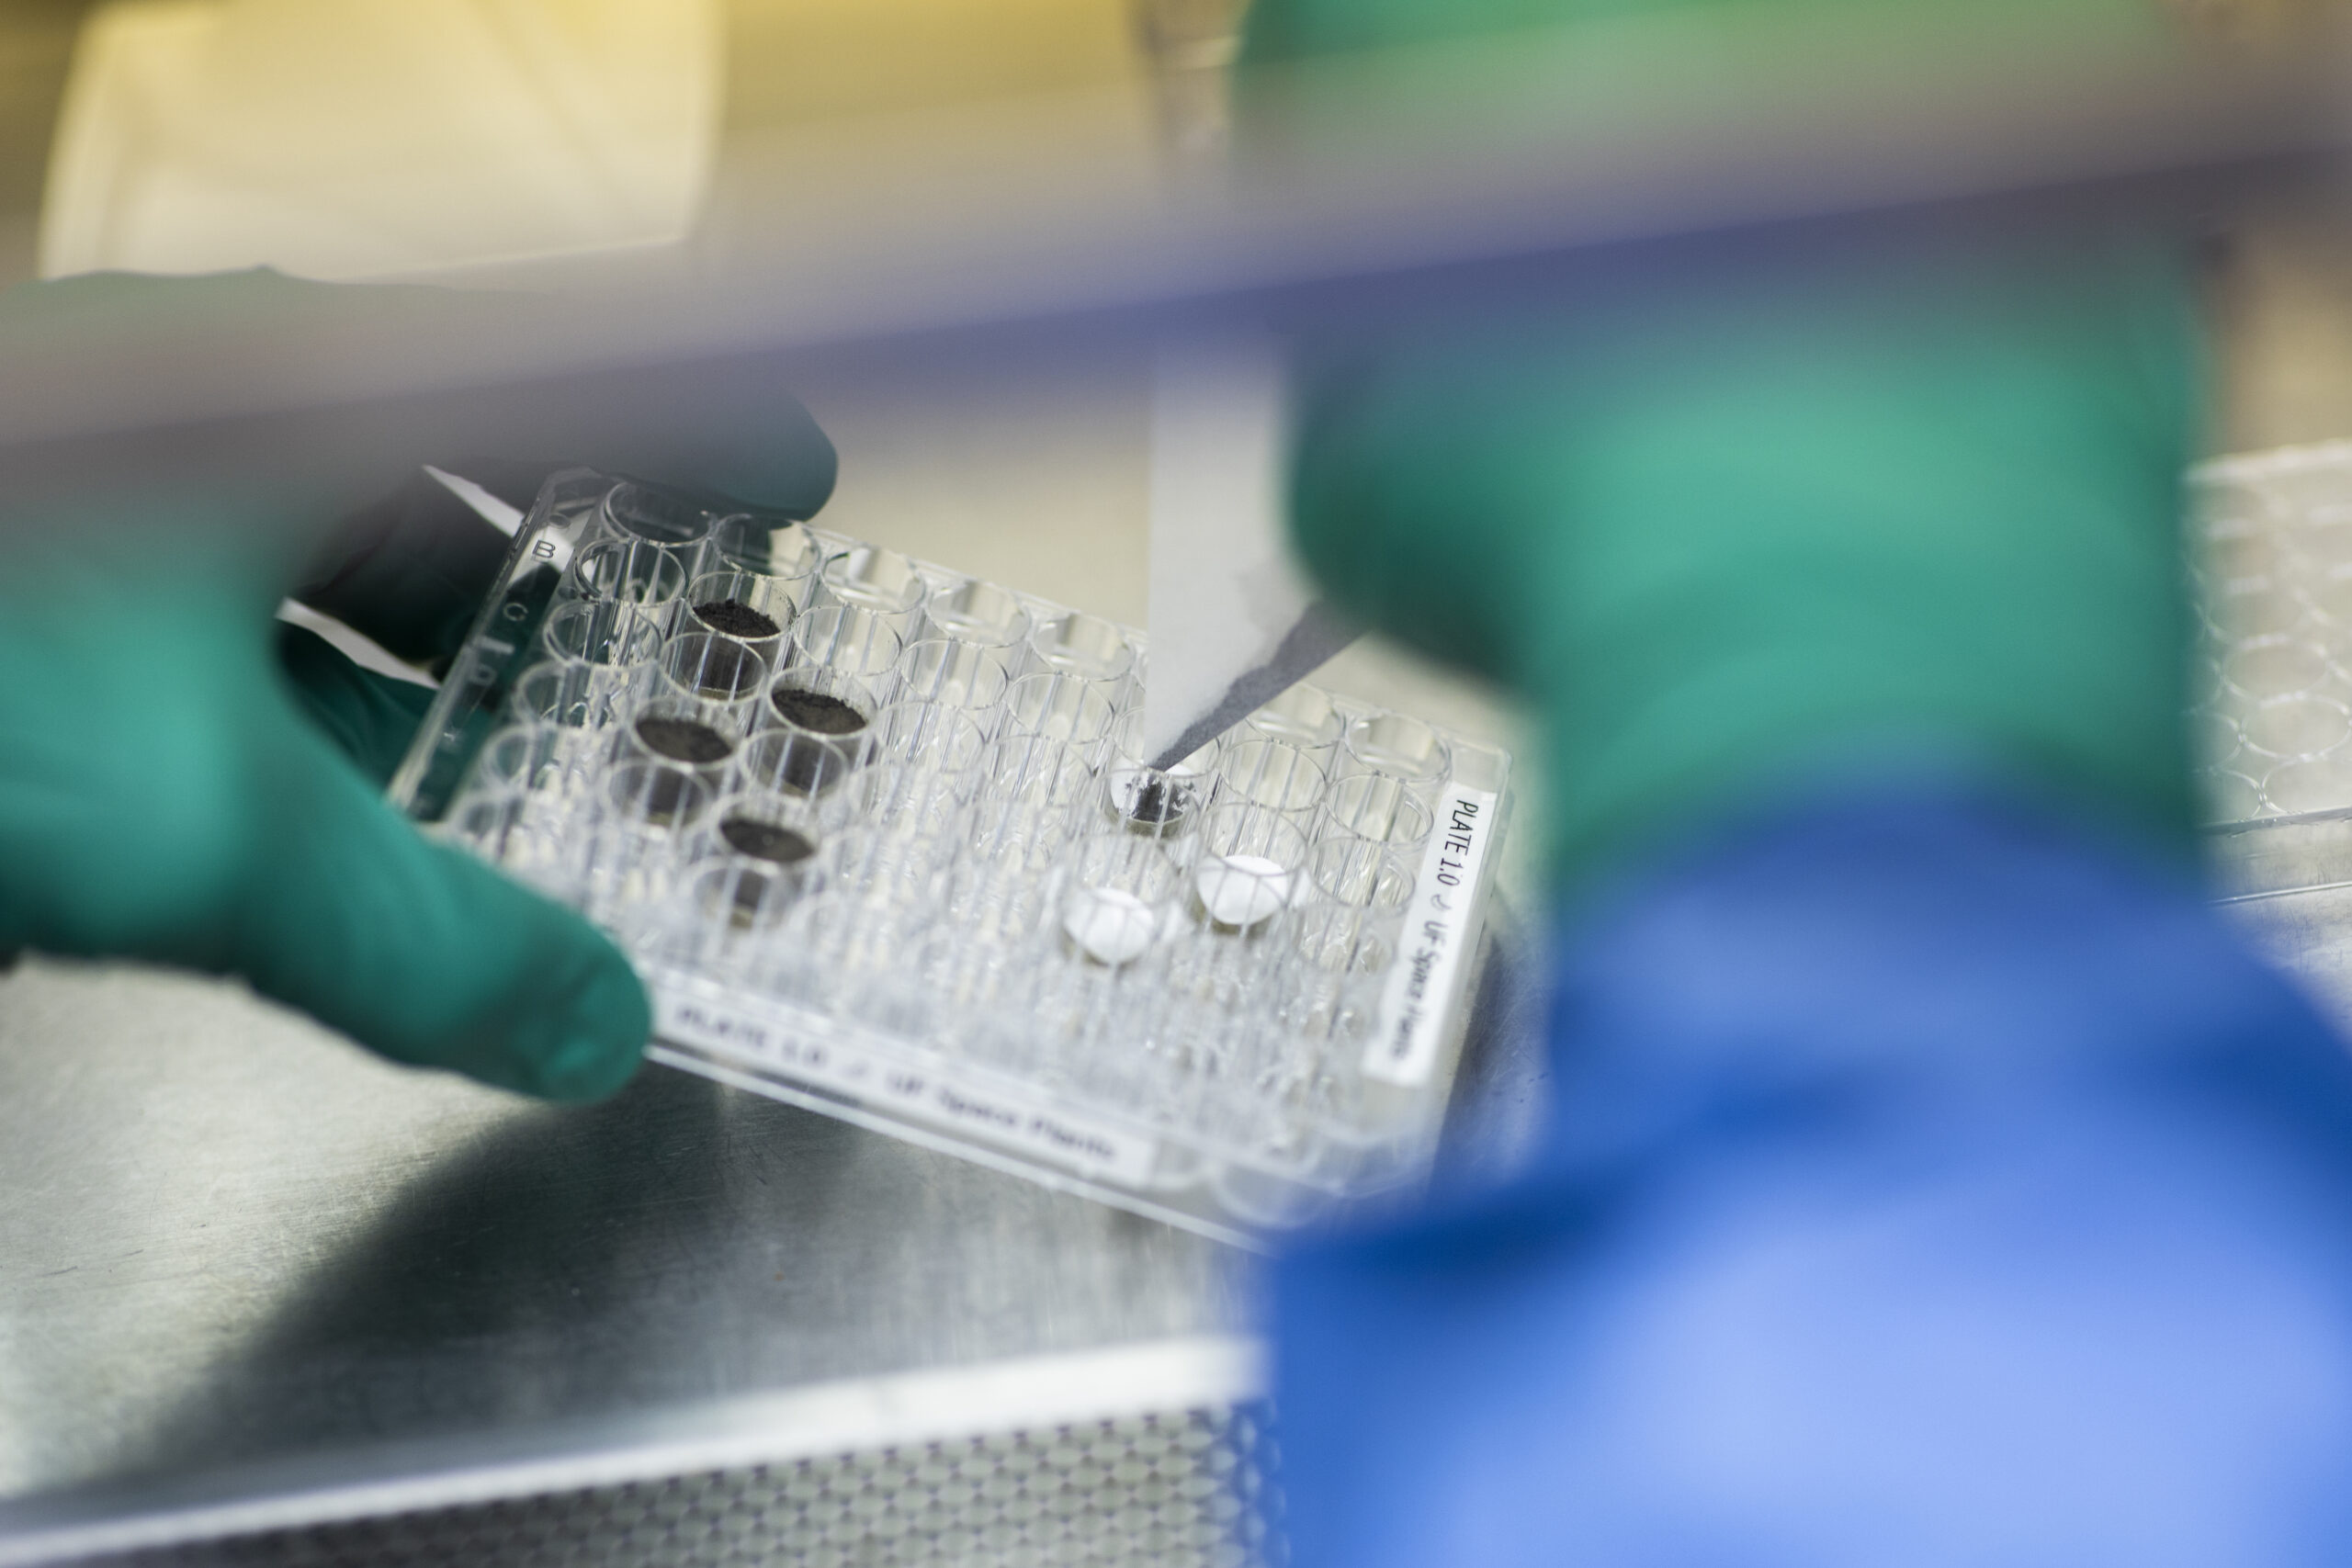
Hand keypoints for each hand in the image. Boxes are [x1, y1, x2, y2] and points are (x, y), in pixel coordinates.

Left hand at [0, 270, 836, 1100]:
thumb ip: (428, 944)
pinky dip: (303, 714)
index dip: (706, 439)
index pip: (572, 383)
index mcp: (297, 396)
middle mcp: (204, 413)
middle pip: (453, 474)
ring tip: (517, 774)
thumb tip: (591, 1028)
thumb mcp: (213, 833)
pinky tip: (326, 816)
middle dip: (573, 587)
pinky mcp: (30, 580)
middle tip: (669, 669)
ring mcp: (104, 489)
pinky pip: (221, 626)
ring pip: (322, 559)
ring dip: (430, 669)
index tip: (795, 482)